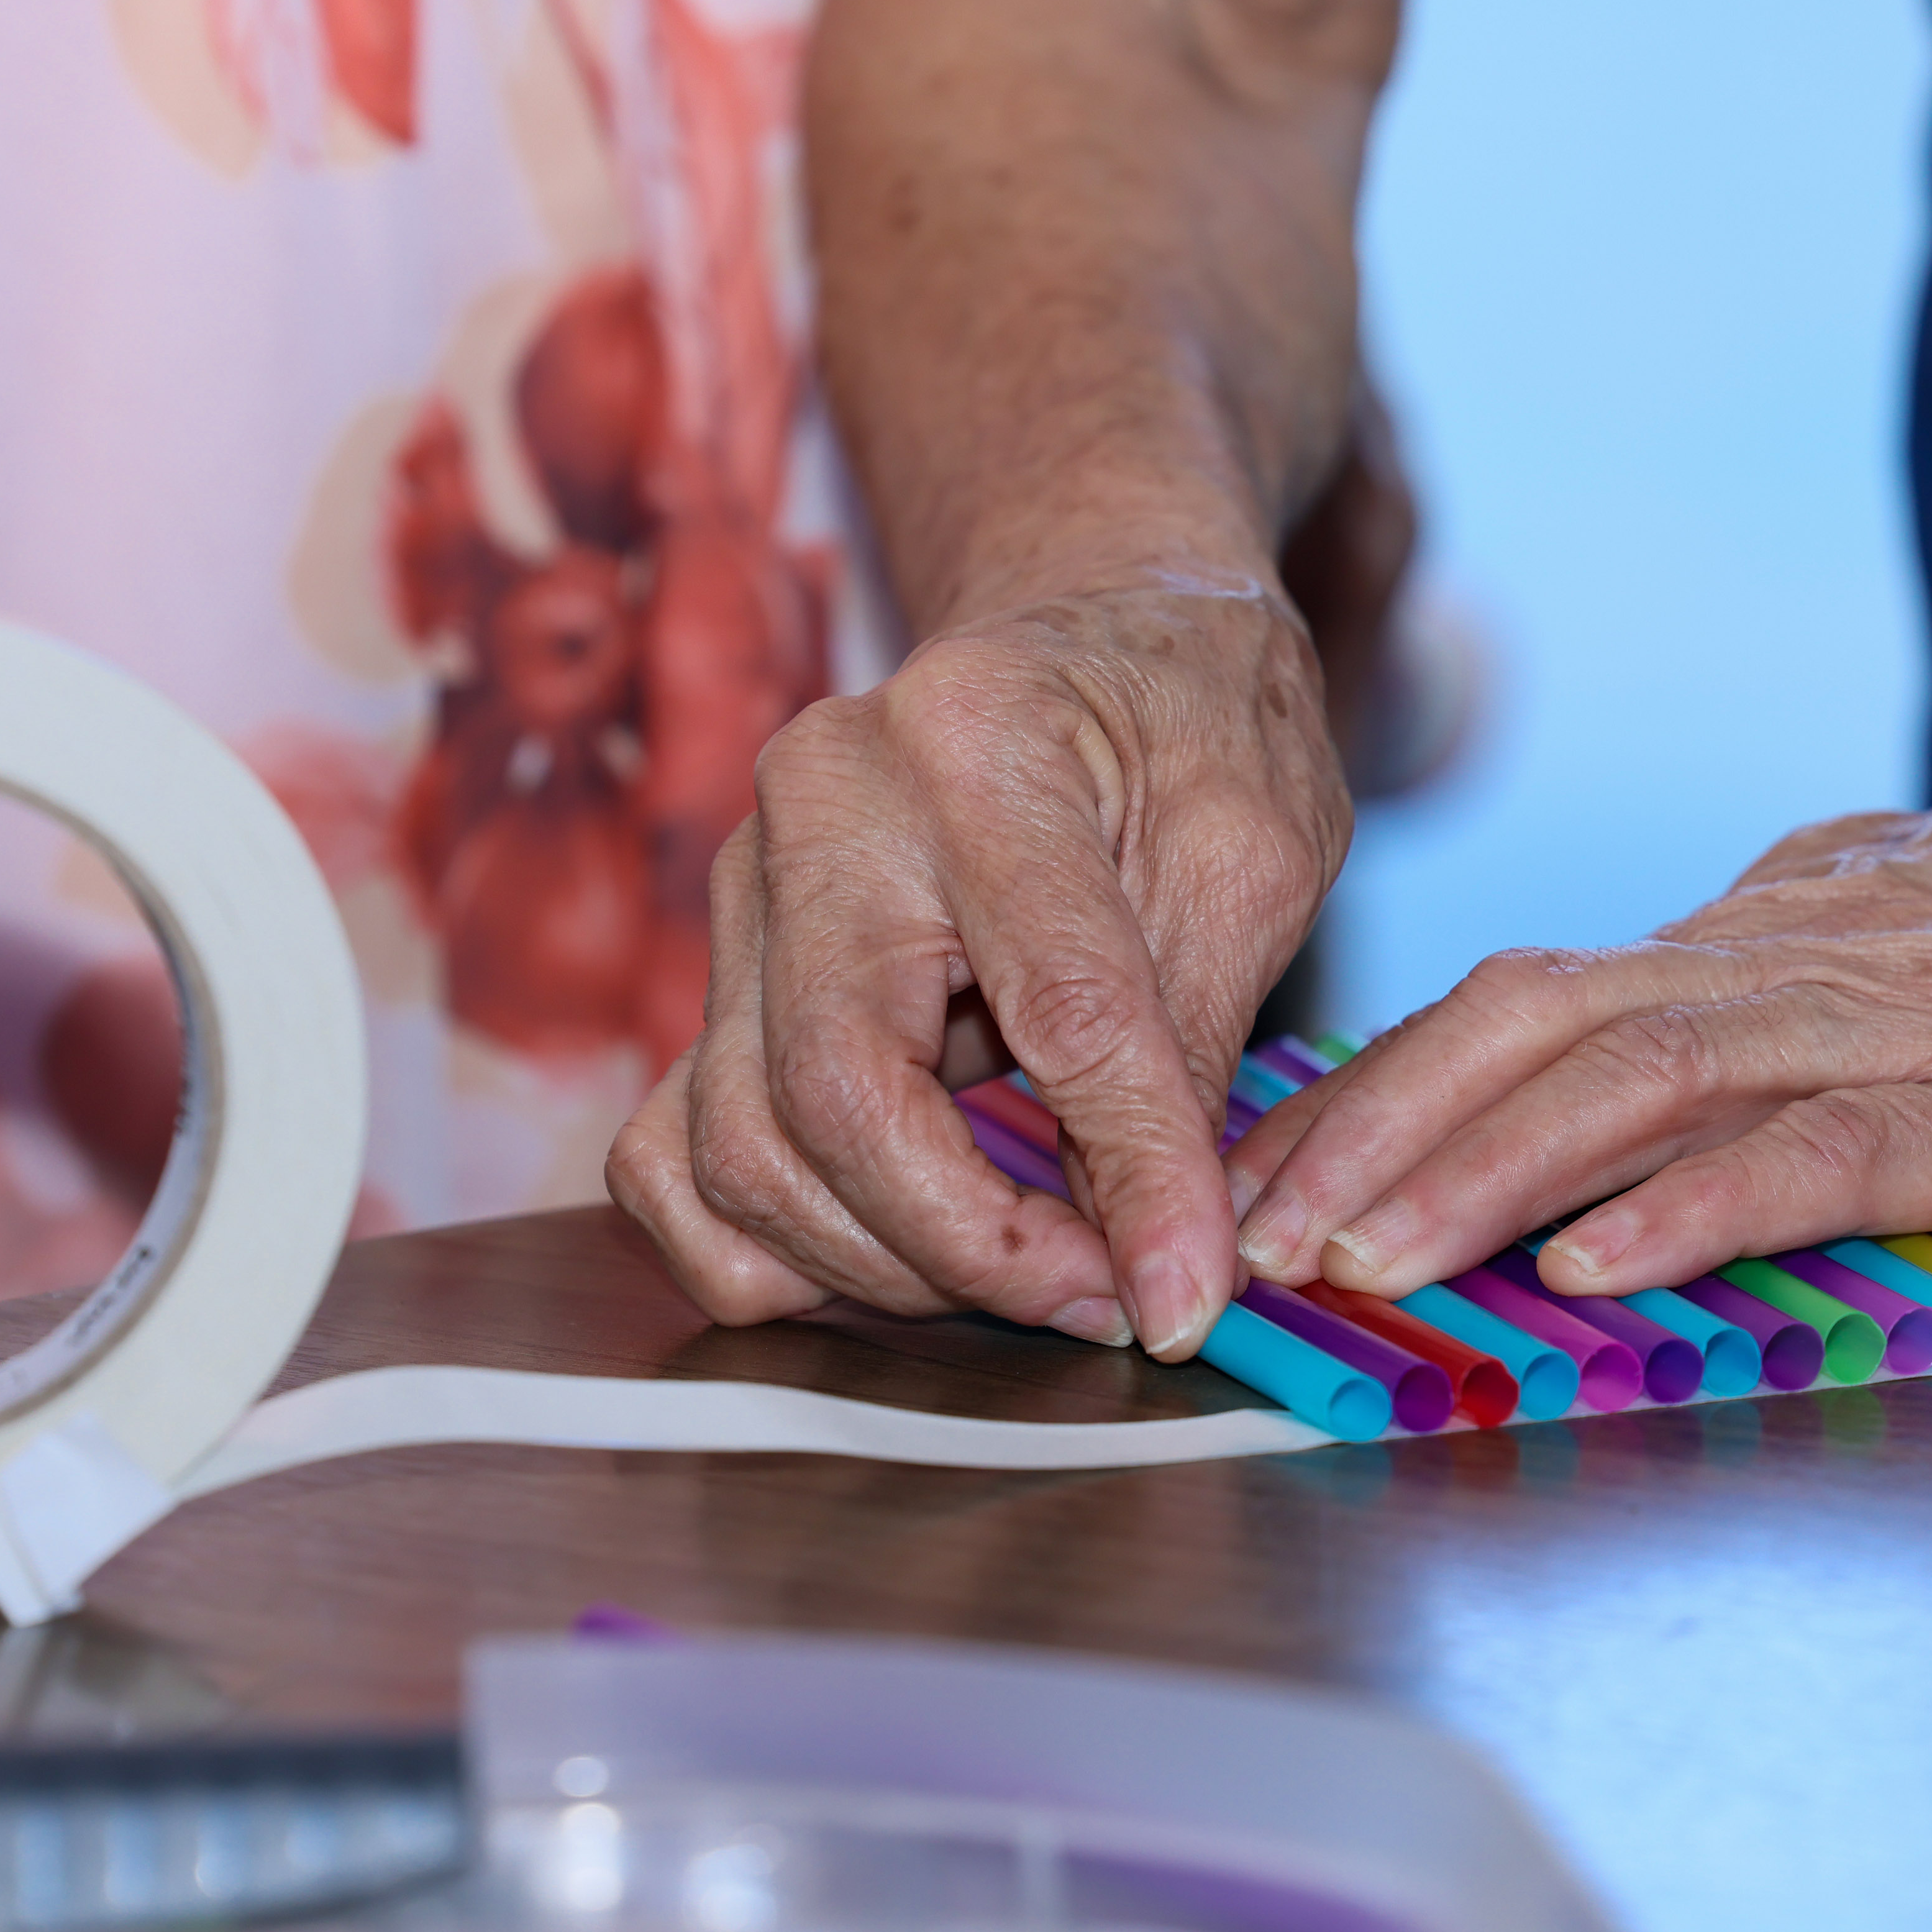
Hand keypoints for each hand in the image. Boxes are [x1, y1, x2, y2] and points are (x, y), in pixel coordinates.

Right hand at [608, 576, 1346, 1354]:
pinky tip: (900, 1254)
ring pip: (740, 1151)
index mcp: (976, 738)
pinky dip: (774, 1246)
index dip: (1132, 1179)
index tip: (1188, 1298)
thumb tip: (1172, 1261)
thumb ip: (1200, 1044)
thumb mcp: (1257, 846)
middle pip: (836, 1097)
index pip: (1056, 1010)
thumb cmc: (1190, 720)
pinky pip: (674, 1160)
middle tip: (1105, 1297)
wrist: (1097, 633)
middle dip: (973, 1248)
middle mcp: (818, 802)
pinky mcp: (713, 968)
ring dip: (883, 1264)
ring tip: (1030, 1273)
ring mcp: (741, 887)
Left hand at [1224, 739, 1931, 1302]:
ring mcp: (1899, 1029)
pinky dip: (1697, 1205)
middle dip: (1374, 1130)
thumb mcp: (1913, 934)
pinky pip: (1821, 1153)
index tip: (1266, 1168)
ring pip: (1641, 1079)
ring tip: (1363, 1257)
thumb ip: (1778, 987)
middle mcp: (1796, 961)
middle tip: (1250, 1231)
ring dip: (1481, 1172)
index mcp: (1767, 931)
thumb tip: (1644, 1036)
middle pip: (1533, 1021)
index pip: (1527, 993)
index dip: (1382, 1082)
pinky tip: (1596, 1264)